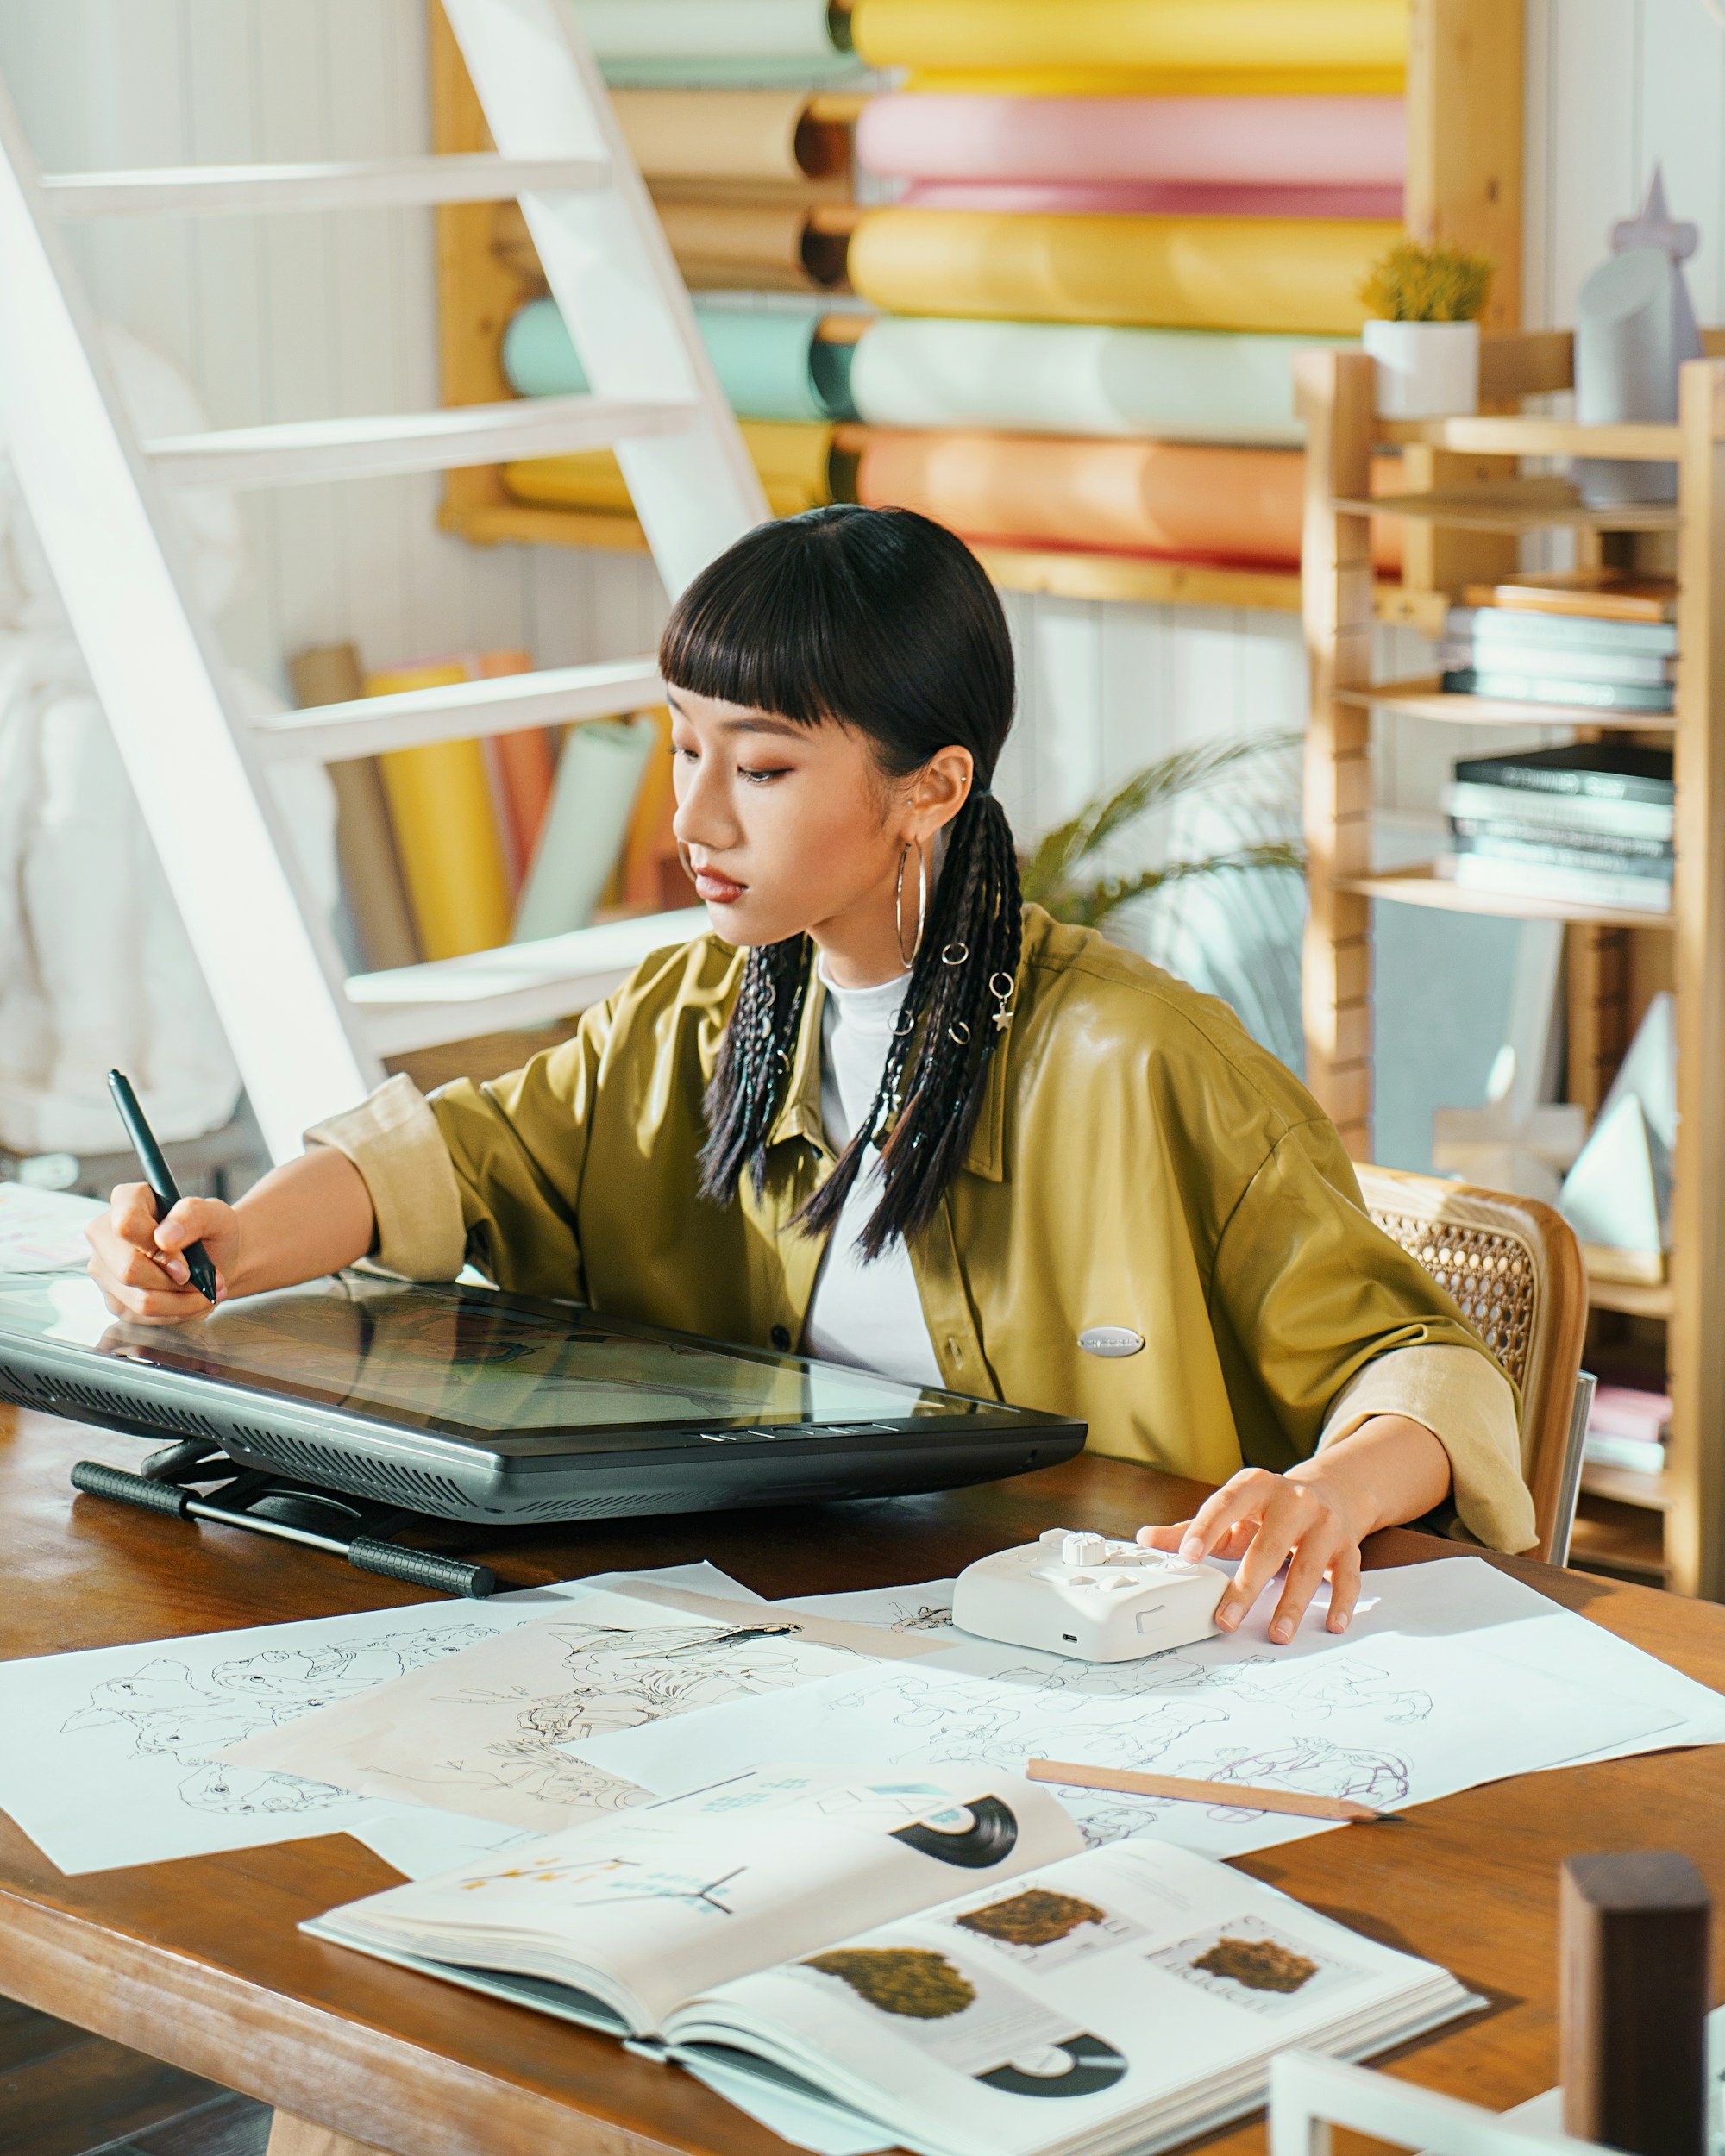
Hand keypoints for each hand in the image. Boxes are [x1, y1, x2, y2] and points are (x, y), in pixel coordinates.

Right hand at [85, 1184, 242, 1324]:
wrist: (215, 1259)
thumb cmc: (211, 1232)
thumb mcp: (216, 1215)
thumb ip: (192, 1217)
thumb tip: (164, 1237)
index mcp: (127, 1200)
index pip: (126, 1225)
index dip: (158, 1251)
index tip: (187, 1265)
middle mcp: (105, 1233)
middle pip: (128, 1270)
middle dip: (174, 1283)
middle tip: (205, 1279)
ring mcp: (105, 1268)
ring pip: (139, 1300)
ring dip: (182, 1302)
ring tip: (205, 1291)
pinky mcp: (114, 1298)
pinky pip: (143, 1316)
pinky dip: (176, 1312)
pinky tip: (189, 1299)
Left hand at [1138, 1466, 1364, 1643]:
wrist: (1329, 1490)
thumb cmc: (1268, 1509)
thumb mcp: (1231, 1512)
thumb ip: (1190, 1529)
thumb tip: (1145, 1538)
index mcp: (1255, 1487)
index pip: (1226, 1505)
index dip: (1206, 1529)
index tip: (1188, 1555)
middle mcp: (1293, 1500)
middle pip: (1268, 1546)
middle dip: (1247, 1586)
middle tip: (1226, 1619)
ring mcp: (1323, 1523)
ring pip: (1309, 1566)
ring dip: (1292, 1603)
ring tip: (1277, 1633)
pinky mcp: (1348, 1545)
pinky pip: (1348, 1576)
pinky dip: (1342, 1601)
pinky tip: (1333, 1623)